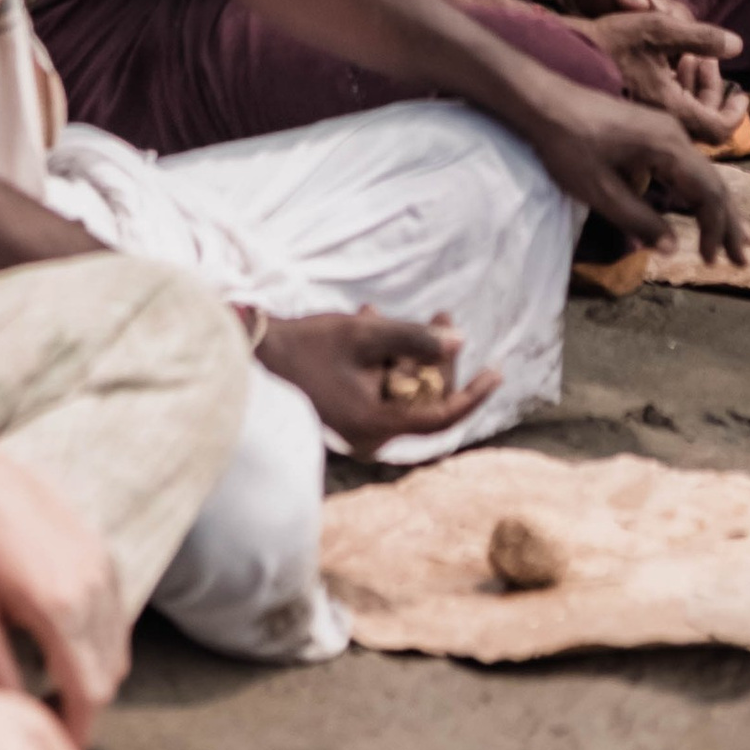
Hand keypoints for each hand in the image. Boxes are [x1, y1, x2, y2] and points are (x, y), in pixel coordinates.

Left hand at [0, 409, 127, 749]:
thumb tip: (19, 722)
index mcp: (60, 609)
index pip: (88, 695)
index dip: (77, 733)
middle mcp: (93, 589)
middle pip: (109, 677)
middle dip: (85, 709)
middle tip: (49, 727)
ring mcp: (103, 566)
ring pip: (117, 647)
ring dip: (94, 675)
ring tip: (52, 690)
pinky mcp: (101, 550)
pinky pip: (115, 614)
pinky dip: (99, 641)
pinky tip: (61, 645)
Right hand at [258, 305, 498, 454]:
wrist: (252, 359)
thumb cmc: (306, 348)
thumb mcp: (364, 336)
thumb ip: (414, 338)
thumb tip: (460, 341)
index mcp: (377, 426)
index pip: (442, 417)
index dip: (473, 393)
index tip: (498, 370)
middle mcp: (371, 436)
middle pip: (423, 398)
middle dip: (434, 355)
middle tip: (442, 315)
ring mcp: (359, 429)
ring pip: (402, 389)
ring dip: (403, 350)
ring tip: (383, 313)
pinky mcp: (349, 416)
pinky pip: (381, 388)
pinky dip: (383, 359)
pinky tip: (369, 322)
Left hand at [493, 73, 749, 263]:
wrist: (543, 102)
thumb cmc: (569, 145)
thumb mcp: (600, 191)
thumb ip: (639, 220)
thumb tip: (673, 248)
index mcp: (668, 147)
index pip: (708, 192)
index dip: (715, 229)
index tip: (713, 261)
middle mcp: (675, 135)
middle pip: (714, 182)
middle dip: (728, 223)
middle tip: (742, 260)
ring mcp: (665, 130)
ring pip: (703, 174)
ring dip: (717, 208)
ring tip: (732, 241)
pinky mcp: (652, 131)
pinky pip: (686, 166)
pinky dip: (698, 192)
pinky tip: (698, 209)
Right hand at [583, 3, 749, 141]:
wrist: (562, 48)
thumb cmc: (609, 37)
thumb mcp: (657, 27)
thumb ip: (700, 37)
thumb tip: (737, 45)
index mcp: (669, 109)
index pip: (718, 130)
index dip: (735, 113)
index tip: (742, 94)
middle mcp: (657, 123)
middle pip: (703, 124)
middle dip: (712, 90)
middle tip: (706, 59)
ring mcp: (644, 122)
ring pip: (684, 118)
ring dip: (695, 88)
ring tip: (690, 56)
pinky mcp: (632, 116)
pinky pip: (667, 113)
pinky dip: (677, 91)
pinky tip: (669, 65)